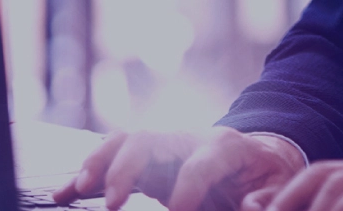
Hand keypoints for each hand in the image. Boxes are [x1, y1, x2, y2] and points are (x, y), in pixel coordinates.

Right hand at [52, 127, 305, 209]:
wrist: (257, 154)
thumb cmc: (267, 174)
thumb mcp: (279, 182)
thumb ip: (268, 195)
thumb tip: (252, 205)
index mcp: (223, 146)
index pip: (199, 164)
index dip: (187, 190)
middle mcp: (187, 138)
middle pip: (148, 139)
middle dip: (126, 169)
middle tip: (114, 205)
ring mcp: (163, 145)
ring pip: (122, 141)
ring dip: (97, 163)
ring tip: (76, 190)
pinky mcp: (147, 159)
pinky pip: (111, 158)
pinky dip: (87, 173)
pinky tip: (62, 193)